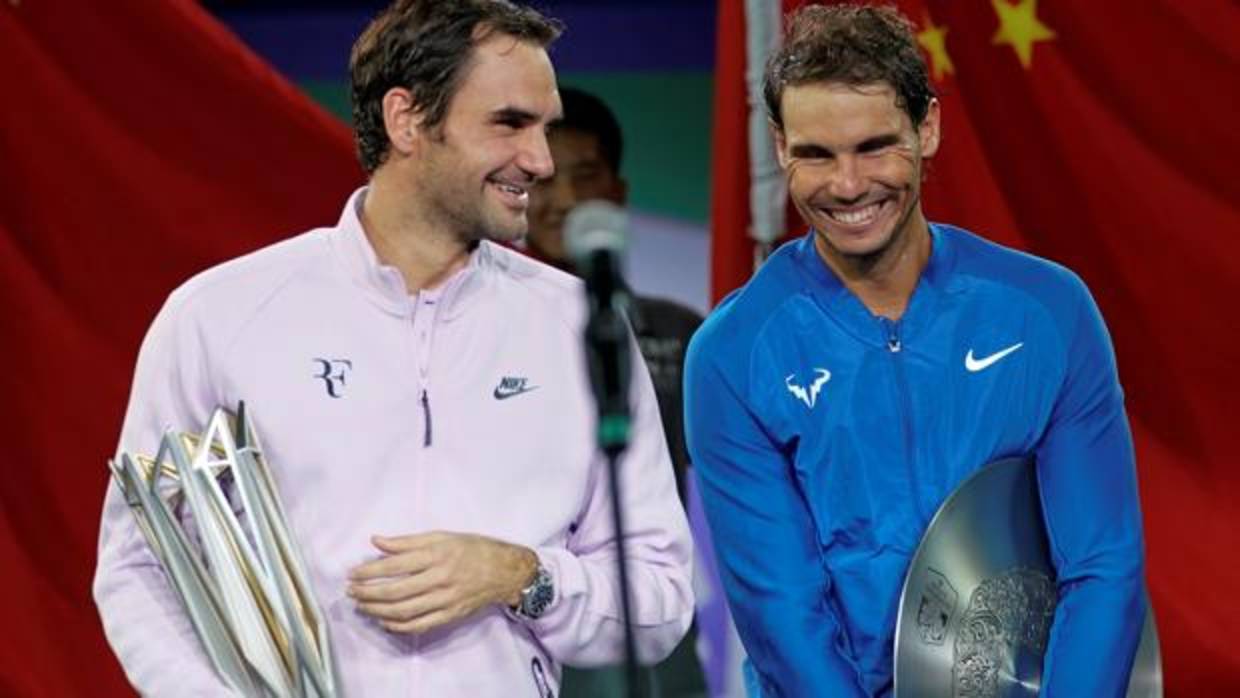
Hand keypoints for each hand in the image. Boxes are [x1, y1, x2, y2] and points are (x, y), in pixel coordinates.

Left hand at [347, 531, 537, 633]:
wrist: (504, 571)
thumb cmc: (473, 549)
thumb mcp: (442, 536)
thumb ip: (407, 541)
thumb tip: (377, 541)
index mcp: (437, 554)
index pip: (394, 565)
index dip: (369, 571)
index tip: (353, 574)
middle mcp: (440, 578)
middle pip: (396, 591)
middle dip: (368, 593)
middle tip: (351, 592)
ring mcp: (445, 599)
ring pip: (404, 611)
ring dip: (378, 610)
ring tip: (362, 606)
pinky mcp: (450, 615)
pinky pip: (420, 625)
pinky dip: (399, 626)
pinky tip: (385, 620)